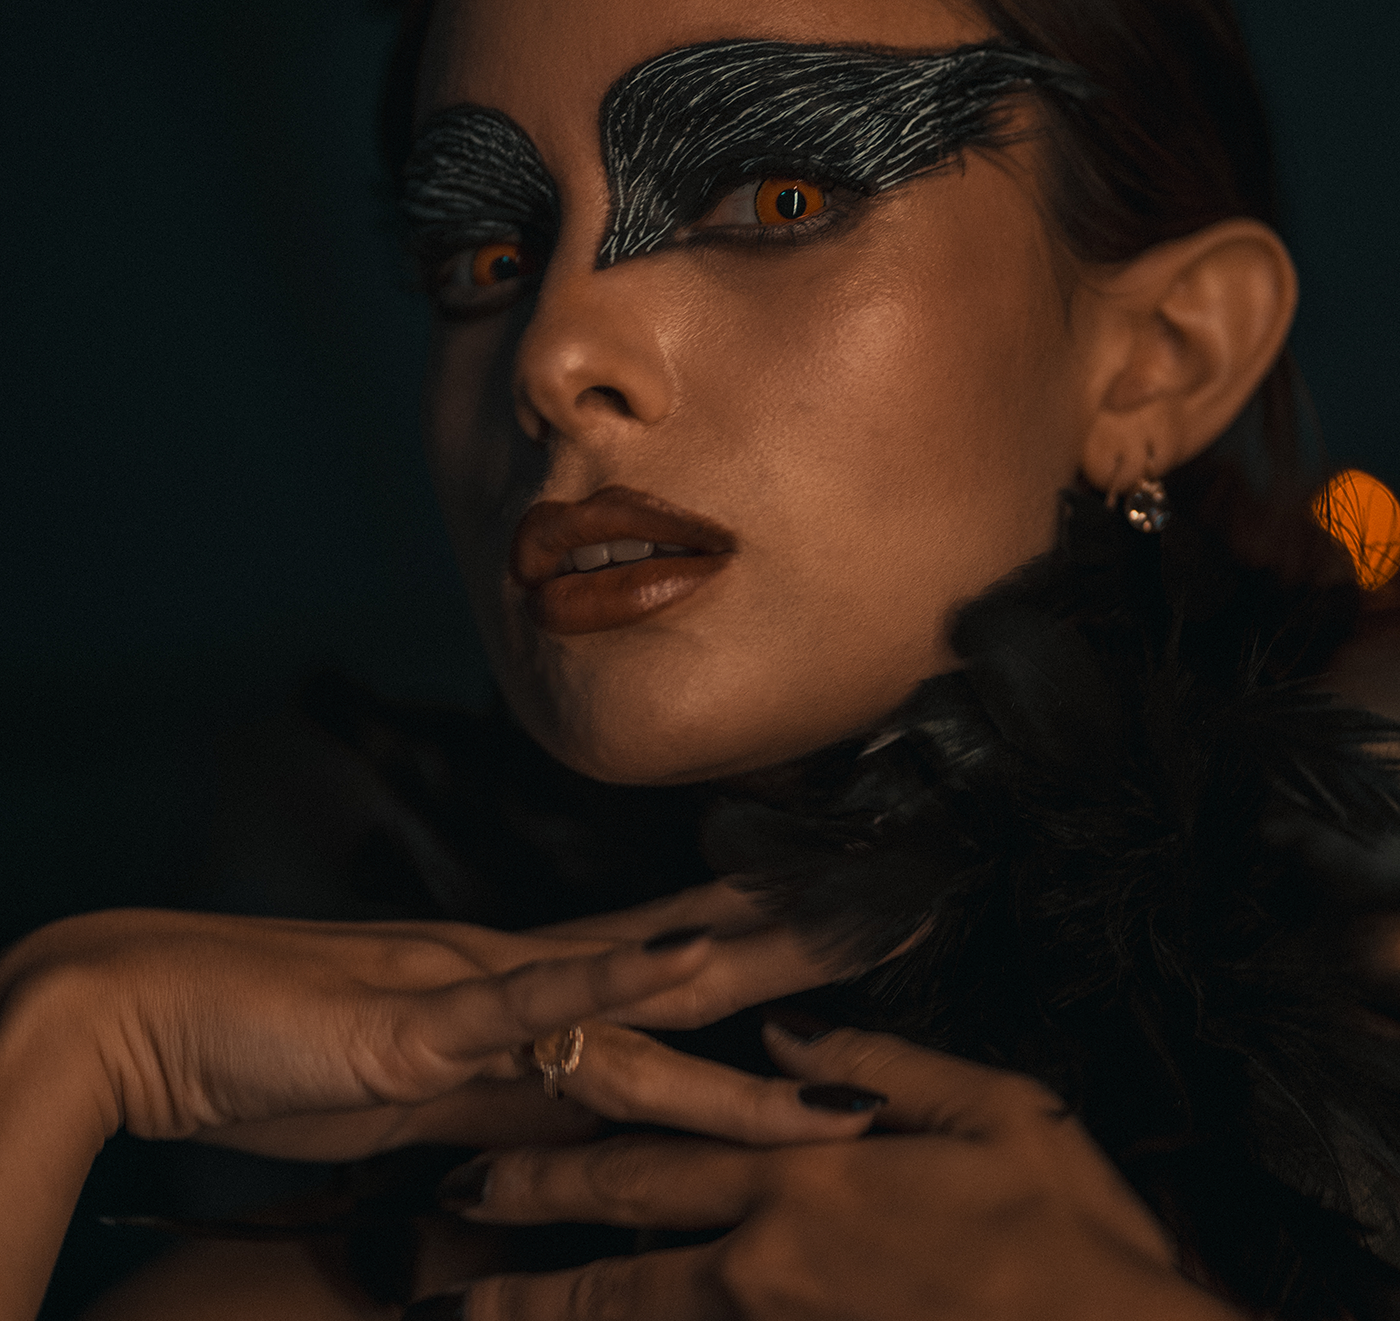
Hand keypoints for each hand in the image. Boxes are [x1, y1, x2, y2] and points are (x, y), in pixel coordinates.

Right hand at [0, 883, 850, 1165]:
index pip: (662, 964)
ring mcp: (471, 990)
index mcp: (514, 990)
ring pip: (635, 977)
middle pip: (684, 956)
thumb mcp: (413, 1096)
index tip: (846, 930)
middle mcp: (512, 974)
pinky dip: (604, 986)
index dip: (757, 947)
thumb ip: (496, 1103)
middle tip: (904, 902)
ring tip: (847, 930)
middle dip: (797, 942)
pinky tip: (675, 969)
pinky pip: (526, 1004)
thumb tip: (573, 1129)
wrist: (149, 1015)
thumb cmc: (273, 1056)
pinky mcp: (415, 1027)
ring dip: (746, 957)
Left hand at [426, 1025, 1243, 1319]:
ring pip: (645, 1319)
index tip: (490, 1135)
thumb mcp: (1000, 1112)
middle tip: (441, 1231)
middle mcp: (773, 1261)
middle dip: (523, 1241)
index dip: (566, 1143)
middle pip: (620, 1248)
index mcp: (809, 1176)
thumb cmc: (1077, 1232)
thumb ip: (883, 1066)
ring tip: (466, 1309)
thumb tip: (789, 1035)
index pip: (659, 1151)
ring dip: (555, 1309)